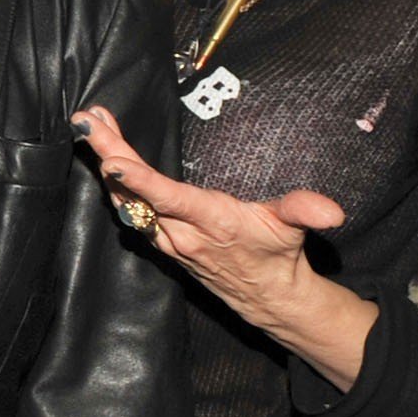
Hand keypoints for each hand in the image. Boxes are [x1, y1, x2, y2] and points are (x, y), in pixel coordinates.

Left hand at [74, 104, 343, 328]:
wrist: (266, 296)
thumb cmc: (277, 255)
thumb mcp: (293, 229)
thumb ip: (303, 211)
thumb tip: (330, 211)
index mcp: (211, 221)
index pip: (167, 198)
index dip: (138, 179)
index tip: (109, 159)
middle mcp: (181, 232)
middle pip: (135, 192)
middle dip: (108, 153)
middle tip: (87, 120)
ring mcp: (166, 238)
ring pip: (126, 200)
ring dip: (106, 162)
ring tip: (92, 124)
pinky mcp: (161, 240)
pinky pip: (130, 209)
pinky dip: (116, 181)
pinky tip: (105, 156)